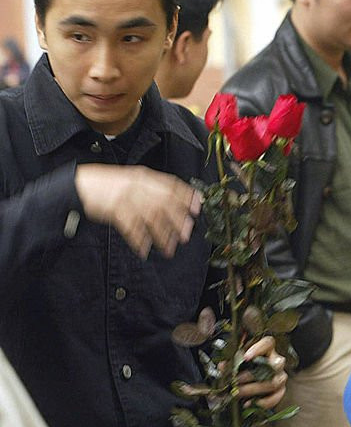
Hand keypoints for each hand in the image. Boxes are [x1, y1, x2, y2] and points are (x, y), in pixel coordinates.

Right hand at [75, 164, 200, 258]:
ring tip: (169, 249)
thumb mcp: (131, 179)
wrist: (78, 185)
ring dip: (162, 235)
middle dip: (178, 220)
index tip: (197, 207)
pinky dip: (139, 240)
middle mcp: (138, 185)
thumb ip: (150, 187)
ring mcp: (126, 197)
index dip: (187, 196)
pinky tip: (144, 250)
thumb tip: (172, 200)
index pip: (172, 185)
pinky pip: (131, 228)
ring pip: (151, 218)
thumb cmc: (105, 184)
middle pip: (165, 204)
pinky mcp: (114, 210)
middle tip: (187, 234)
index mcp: (144, 176)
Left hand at [236, 335, 287, 409]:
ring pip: (273, 383)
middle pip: (273, 365)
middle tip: (236, 380)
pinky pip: (275, 397)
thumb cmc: (247, 369)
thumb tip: (222, 366)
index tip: (246, 357)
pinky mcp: (281, 391)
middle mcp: (276, 362)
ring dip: (253, 389)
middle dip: (252, 375)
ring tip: (239, 392)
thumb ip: (231, 363)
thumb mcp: (238, 362)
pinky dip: (262, 402)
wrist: (254, 383)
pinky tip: (249, 402)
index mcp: (267, 350)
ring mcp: (280, 376)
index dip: (258, 349)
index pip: (268, 343)